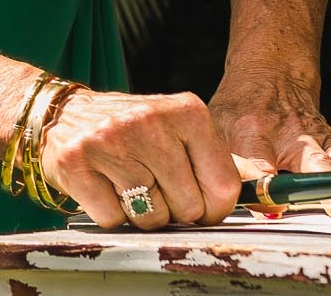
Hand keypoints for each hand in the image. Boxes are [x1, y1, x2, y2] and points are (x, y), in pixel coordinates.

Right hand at [39, 89, 245, 230]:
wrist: (61, 114)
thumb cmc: (131, 132)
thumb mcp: (178, 131)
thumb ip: (219, 162)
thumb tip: (269, 191)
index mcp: (185, 111)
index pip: (224, 187)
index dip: (211, 206)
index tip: (193, 196)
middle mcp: (149, 121)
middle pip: (189, 207)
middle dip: (173, 209)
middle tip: (151, 184)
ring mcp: (110, 141)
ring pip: (152, 218)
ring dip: (141, 214)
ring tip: (126, 183)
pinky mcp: (76, 163)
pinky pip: (113, 219)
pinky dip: (110, 213)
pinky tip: (102, 185)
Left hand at [210, 70, 330, 218]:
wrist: (269, 78)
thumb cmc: (236, 113)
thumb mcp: (217, 129)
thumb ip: (225, 163)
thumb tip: (231, 200)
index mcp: (252, 130)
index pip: (258, 161)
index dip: (266, 185)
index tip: (275, 206)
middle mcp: (293, 134)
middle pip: (314, 162)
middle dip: (330, 186)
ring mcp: (323, 138)